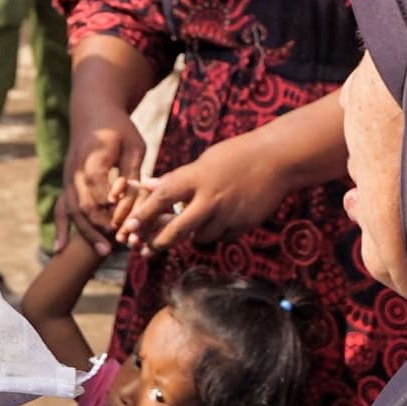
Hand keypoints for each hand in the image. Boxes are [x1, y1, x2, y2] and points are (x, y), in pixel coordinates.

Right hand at [67, 121, 148, 241]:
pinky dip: (60, 229)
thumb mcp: (134, 144)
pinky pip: (60, 208)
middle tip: (121, 243)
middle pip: (84, 203)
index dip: (113, 206)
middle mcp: (75, 170)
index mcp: (93, 157)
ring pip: (72, 210)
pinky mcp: (66, 184)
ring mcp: (68, 179)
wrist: (91, 114)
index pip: (100, 187)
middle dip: (101, 225)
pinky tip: (59, 250)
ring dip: (87, 232)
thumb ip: (133, 170)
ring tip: (104, 251)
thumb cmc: (118, 128)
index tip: (128, 221)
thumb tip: (137, 194)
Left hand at [128, 132, 304, 251]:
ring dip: (193, 235)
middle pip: (178, 229)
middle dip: (159, 242)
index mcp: (196, 177)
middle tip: (145, 250)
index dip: (143, 214)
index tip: (128, 226)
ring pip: (201, 238)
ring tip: (196, 223)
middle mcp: (210, 198)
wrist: (278, 159)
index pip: (162, 198)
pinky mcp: (244, 225)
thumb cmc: (237, 155)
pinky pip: (223, 237)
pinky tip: (222, 220)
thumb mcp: (204, 161)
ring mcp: (228, 214)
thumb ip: (177, 178)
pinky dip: (218, 233)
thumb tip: (148, 185)